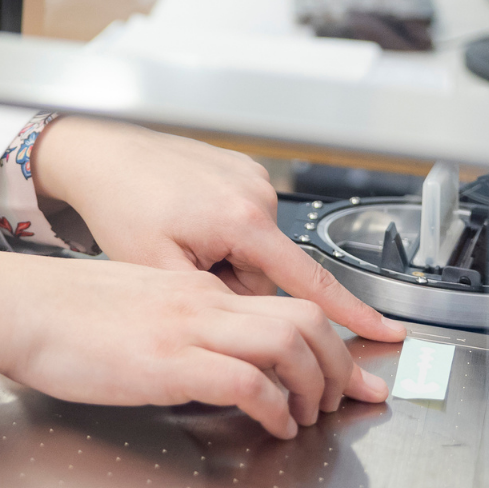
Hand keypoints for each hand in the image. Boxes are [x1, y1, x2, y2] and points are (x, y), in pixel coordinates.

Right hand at [0, 243, 389, 437]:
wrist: (19, 306)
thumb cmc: (62, 313)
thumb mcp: (136, 306)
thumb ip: (180, 321)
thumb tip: (213, 352)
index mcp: (195, 287)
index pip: (283, 302)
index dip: (330, 339)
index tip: (356, 369)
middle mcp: (202, 299)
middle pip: (302, 317)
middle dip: (339, 362)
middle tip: (349, 397)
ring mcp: (187, 327)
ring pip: (287, 341)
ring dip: (314, 384)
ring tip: (310, 414)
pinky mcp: (168, 360)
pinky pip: (245, 379)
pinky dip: (273, 405)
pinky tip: (273, 424)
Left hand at [28, 117, 400, 340]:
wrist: (100, 154)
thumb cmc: (121, 204)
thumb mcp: (160, 268)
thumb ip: (214, 302)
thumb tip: (250, 322)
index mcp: (242, 219)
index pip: (309, 280)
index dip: (351, 313)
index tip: (388, 333)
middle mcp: (256, 192)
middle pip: (266, 271)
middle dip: (231, 282)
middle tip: (184, 263)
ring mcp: (250, 176)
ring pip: (254, 248)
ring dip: (223, 256)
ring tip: (178, 236)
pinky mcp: (240, 168)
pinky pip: (243, 220)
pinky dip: (219, 230)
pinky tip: (185, 219)